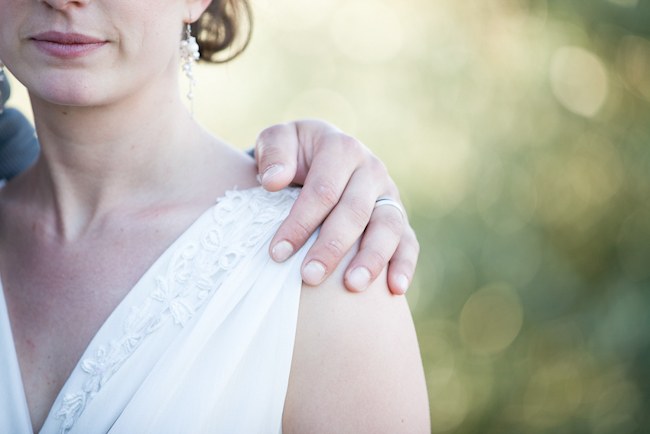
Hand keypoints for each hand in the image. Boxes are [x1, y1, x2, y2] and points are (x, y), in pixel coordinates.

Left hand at [254, 119, 418, 294]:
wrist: (321, 154)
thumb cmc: (293, 154)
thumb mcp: (278, 140)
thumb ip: (273, 152)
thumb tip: (274, 181)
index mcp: (341, 149)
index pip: (323, 190)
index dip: (301, 222)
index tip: (277, 253)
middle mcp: (371, 170)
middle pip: (355, 211)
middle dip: (332, 246)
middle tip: (309, 277)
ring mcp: (388, 195)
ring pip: (387, 227)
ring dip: (372, 258)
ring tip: (352, 286)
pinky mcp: (399, 218)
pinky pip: (408, 242)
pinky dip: (404, 264)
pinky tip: (395, 289)